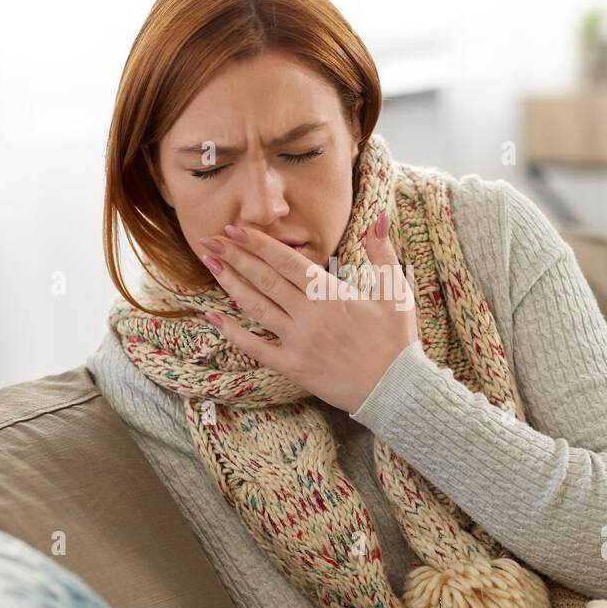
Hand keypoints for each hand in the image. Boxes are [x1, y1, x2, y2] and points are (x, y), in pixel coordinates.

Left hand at [197, 212, 419, 413]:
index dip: (258, 244)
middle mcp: (308, 315)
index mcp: (330, 293)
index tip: (234, 229)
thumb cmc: (396, 340)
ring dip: (230, 284)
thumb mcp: (397, 291)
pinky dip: (233, 333)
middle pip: (264, 279)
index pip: (286, 261)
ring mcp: (297, 341)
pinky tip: (213, 317)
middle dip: (235, 256)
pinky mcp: (292, 366)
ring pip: (256, 307)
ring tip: (210, 264)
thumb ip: (383, 253)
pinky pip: (256, 348)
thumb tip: (381, 218)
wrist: (396, 389)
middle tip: (209, 239)